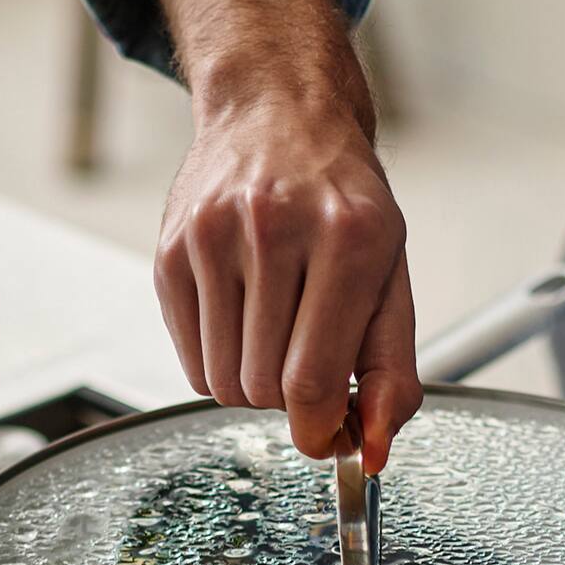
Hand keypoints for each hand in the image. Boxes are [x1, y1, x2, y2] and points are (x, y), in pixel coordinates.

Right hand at [157, 99, 417, 467]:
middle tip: (308, 367)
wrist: (279, 112)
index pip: (312, 381)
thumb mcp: (391, 278)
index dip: (321, 430)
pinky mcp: (171, 249)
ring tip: (276, 338)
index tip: (329, 435)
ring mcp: (214, 235)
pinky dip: (218, 364)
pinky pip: (190, 360)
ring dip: (252, 384)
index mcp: (349, 238)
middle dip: (291, 402)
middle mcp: (276, 228)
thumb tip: (374, 452)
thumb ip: (392, 372)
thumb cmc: (343, 204)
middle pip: (264, 388)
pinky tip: (242, 322)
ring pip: (222, 383)